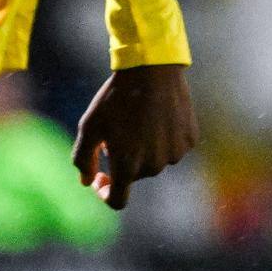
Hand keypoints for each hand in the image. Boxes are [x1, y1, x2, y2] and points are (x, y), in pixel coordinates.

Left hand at [72, 63, 198, 209]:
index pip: (117, 200)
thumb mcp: (89, 125)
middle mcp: (153, 167)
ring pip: (154, 160)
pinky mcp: (188, 140)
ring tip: (137, 118)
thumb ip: (83, 158)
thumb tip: (86, 181)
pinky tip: (156, 115)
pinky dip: (162, 138)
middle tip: (116, 131)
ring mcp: (174, 155)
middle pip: (134, 174)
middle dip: (123, 159)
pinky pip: (172, 147)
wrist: (151, 69)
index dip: (105, 193)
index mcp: (127, 167)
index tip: (100, 176)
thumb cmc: (116, 98)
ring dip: (143, 148)